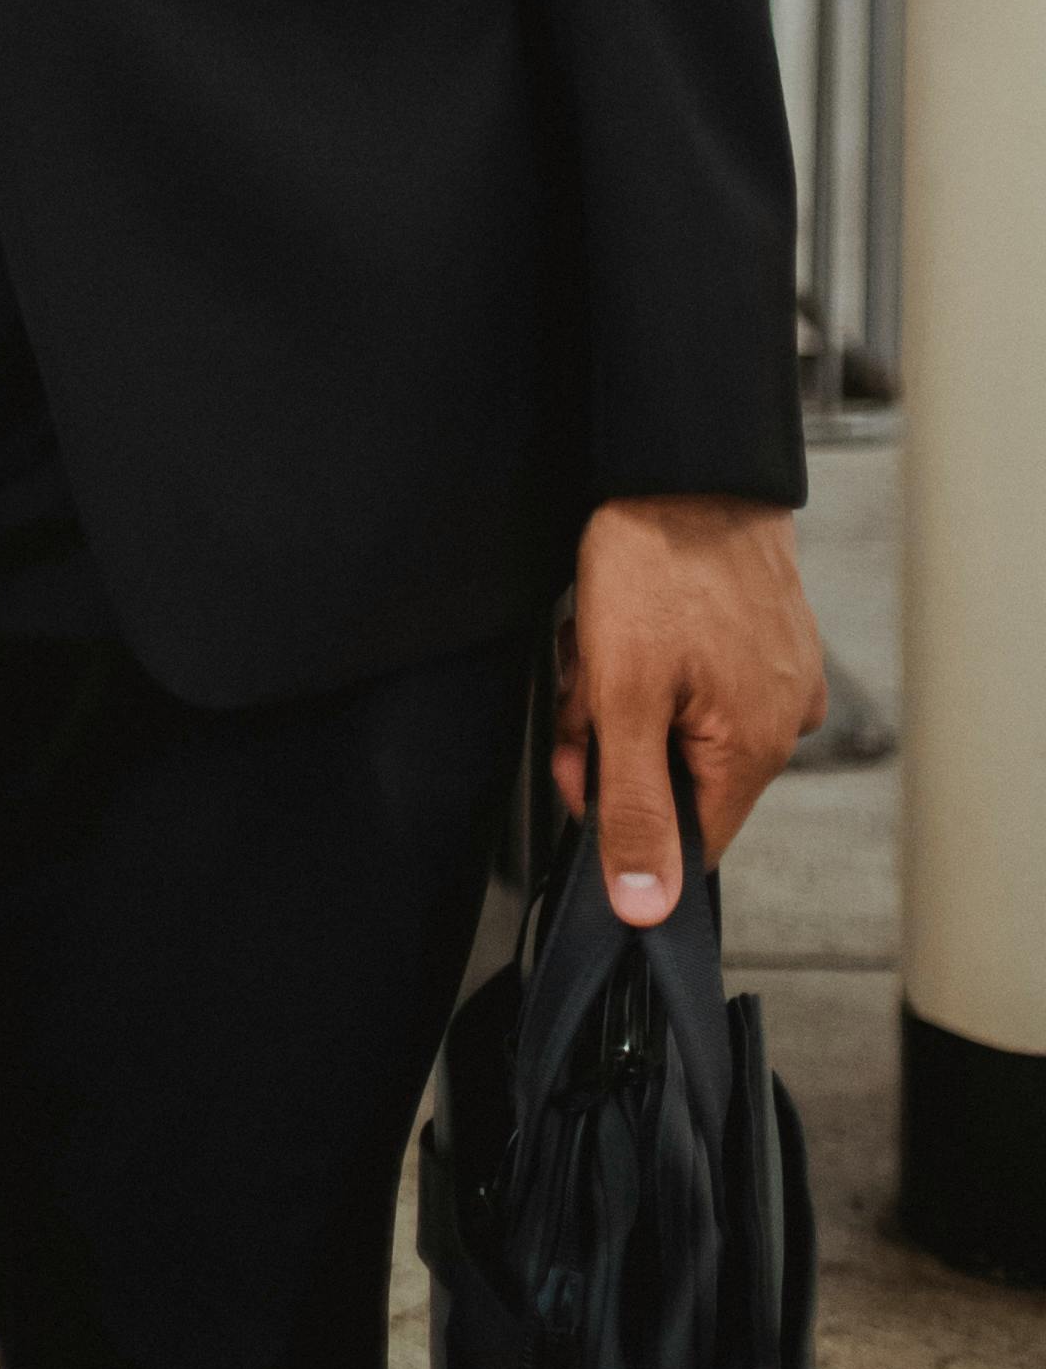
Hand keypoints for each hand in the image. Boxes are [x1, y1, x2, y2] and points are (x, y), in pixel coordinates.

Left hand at [554, 493, 829, 914]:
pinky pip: (697, 675)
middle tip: (584, 677)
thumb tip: (646, 908)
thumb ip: (633, 807)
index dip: (623, 812)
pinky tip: (628, 613)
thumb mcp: (623, 695)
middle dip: (613, 735)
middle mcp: (783, 721)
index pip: (690, 839)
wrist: (684, 460)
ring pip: (677, 719)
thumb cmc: (654, 566)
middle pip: (675, 774)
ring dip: (623, 690)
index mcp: (755, 750)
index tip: (586, 762)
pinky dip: (652, 656)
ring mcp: (778, 673)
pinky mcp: (764, 633)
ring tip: (600, 630)